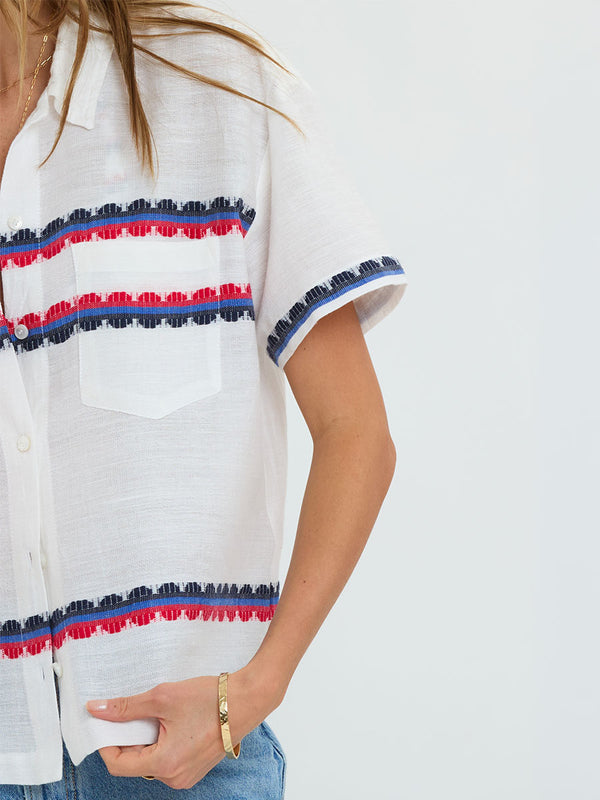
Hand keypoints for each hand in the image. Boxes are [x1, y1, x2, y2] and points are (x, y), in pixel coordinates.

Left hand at [85, 669, 275, 789]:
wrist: (247, 699)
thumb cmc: (209, 698)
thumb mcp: (162, 697)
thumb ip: (126, 707)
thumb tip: (96, 709)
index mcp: (165, 764)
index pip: (118, 764)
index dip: (106, 742)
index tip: (105, 721)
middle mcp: (174, 778)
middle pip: (134, 763)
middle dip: (127, 738)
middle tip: (131, 711)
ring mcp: (186, 776)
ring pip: (150, 761)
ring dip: (144, 740)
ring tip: (155, 713)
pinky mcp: (194, 768)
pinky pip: (166, 760)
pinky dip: (160, 742)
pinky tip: (168, 721)